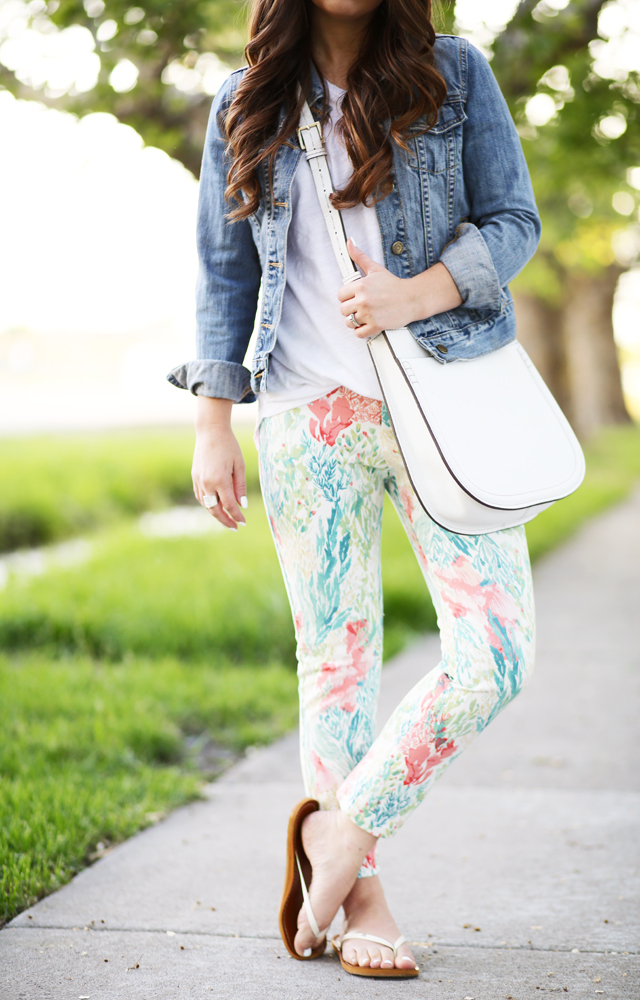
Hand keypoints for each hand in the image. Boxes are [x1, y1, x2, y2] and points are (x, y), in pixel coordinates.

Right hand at [192, 396, 246, 530]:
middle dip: (225, 521)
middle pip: (215, 510)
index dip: (236, 516)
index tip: (243, 522)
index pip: (228, 505)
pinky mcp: (195, 477)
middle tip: (235, 527)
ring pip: (206, 505)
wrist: (210, 431)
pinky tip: (215, 507)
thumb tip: (242, 505)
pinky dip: (208, 504)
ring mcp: (198, 480)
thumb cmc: (229, 446)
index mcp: (220, 480)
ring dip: (215, 514)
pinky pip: (200, 496)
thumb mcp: (240, 465)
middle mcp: (207, 483)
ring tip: (226, 519)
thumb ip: (240, 486)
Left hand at [337, 238, 462, 337]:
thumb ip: (359, 256)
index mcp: (361, 286)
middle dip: (350, 309)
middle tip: (361, 306)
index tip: (354, 297)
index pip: (340, 295)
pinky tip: (368, 323)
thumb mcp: (375, 269)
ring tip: (364, 315)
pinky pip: (358, 333)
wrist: (412, 298)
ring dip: (354, 320)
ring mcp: (369, 314)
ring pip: (349, 322)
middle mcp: (364, 300)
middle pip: (343, 310)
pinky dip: (361, 330)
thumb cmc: (394, 285)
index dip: (346, 297)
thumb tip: (349, 242)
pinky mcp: (376, 326)